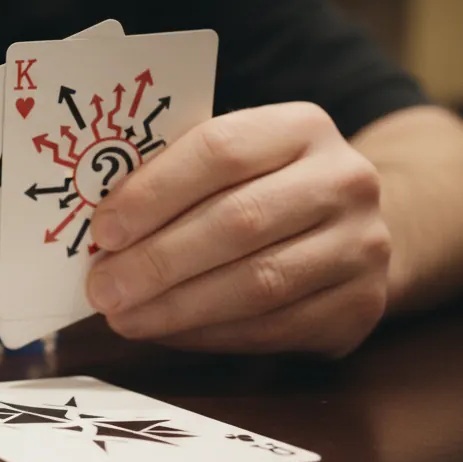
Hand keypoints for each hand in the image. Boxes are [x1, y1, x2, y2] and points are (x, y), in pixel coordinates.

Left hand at [85, 102, 391, 356]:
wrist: (348, 227)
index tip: (103, 230)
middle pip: (238, 221)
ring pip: (258, 283)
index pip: (220, 151)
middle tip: (102, 288)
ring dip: (177, 307)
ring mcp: (362, 246)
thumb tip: (100, 231)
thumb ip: (174, 180)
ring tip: (123, 317)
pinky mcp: (361, 307)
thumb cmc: (260, 189)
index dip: (154, 192)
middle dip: (158, 261)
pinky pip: (274, 328)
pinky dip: (210, 334)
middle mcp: (344, 180)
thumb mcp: (230, 164)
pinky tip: (167, 332)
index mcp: (301, 127)